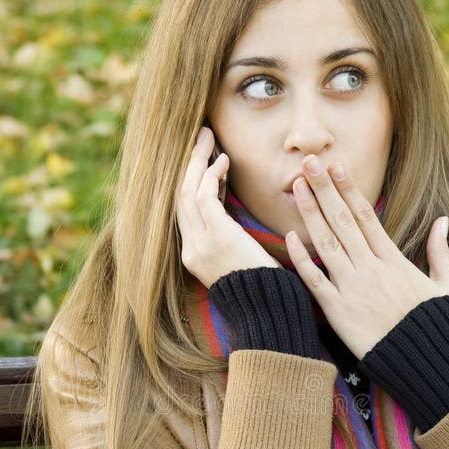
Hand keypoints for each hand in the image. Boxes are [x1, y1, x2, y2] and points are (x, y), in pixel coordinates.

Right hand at [176, 126, 281, 287]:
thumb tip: (233, 222)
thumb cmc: (264, 290)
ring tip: (208, 137)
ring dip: (198, 161)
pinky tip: (224, 161)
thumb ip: (231, 241)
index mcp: (194, 258)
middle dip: (190, 164)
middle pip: (180, 197)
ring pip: (187, 192)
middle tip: (200, 138)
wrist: (268, 311)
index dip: (195, 182)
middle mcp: (190, 250)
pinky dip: (212, 176)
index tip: (207, 162)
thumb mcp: (240, 264)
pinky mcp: (215, 237)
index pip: (186, 211)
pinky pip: (204, 197)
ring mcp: (199, 244)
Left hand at [284, 156, 448, 357]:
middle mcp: (370, 268)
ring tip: (295, 186)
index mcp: (394, 259)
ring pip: (326, 243)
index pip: (366, 216)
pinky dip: (301, 258)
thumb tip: (444, 221)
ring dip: (309, 213)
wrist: (422, 362)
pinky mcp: (337, 311)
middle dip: (324, 188)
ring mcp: (352, 288)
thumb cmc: (434, 326)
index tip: (336, 166)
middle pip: (342, 220)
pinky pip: (314, 280)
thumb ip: (440, 252)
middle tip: (307, 162)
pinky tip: (289, 236)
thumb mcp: (446, 286)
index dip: (349, 189)